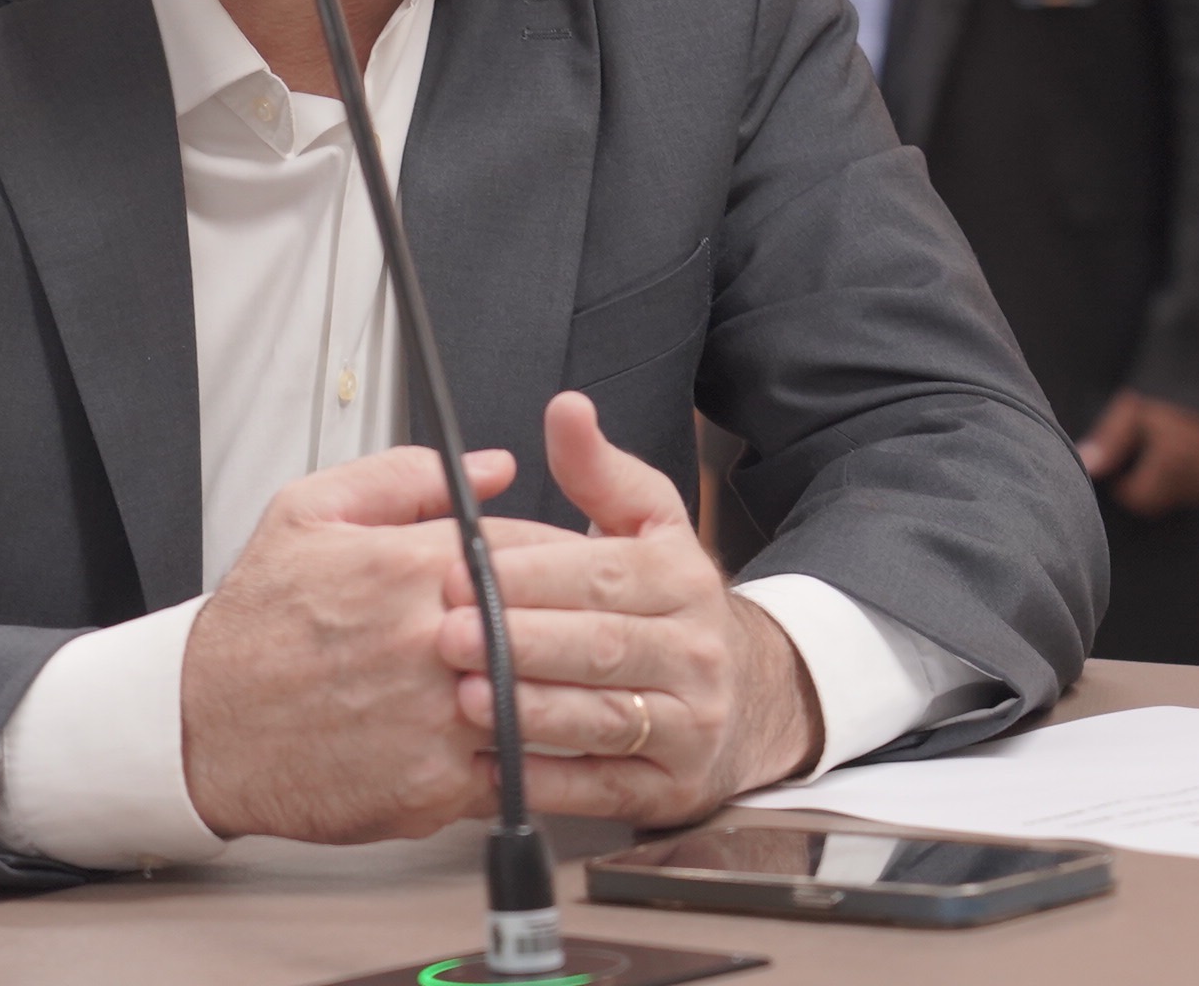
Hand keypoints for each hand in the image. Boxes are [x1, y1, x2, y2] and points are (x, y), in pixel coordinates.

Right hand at [183, 441, 565, 841]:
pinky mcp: (437, 787)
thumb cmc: (255, 626)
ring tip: (534, 681)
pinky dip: (520, 754)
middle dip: (569, 622)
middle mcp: (430, 641)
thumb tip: (493, 468)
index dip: (558, 557)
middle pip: (556, 622)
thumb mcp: (308, 512)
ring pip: (547, 698)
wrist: (202, 727)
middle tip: (564, 625)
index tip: (555, 570)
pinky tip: (498, 736)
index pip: (535, 547)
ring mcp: (438, 718)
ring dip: (554, 689)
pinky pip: (517, 768)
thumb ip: (406, 476)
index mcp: (408, 565)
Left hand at [439, 393, 820, 827]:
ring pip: (604, 720)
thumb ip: (598, 470)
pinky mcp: (670, 787)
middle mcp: (693, 653)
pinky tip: (496, 764)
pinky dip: (549, 779)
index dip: (530, 575)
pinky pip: (604, 786)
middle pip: (601, 647)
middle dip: (520, 641)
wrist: (749, 695)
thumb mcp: (648, 525)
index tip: (464, 570)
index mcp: (680, 581)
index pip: (602, 574)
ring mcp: (688, 725)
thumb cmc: (667, 605)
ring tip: (465, 696)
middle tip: (449, 634)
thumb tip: (566, 410)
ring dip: (530, 710)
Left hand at [1077, 388, 1198, 515]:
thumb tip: (1087, 468)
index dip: (1125, 488)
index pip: (1142, 500)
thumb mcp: (1134, 406)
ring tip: (1171, 446)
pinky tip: (1197, 446)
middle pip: (1168, 500)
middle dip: (1151, 485)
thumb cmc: (1170, 378)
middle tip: (1143, 454)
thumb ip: (1110, 441)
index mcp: (1177, 460)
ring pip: (1194, 495)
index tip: (1119, 471)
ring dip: (1178, 481)